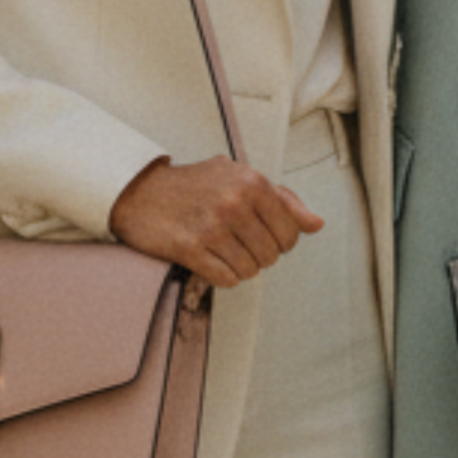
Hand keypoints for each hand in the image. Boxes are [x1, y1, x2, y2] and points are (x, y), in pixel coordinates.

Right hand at [106, 156, 324, 288]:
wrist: (141, 191)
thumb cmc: (196, 184)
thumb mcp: (240, 178)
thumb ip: (283, 200)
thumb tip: (316, 224)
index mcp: (252, 182)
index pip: (290, 233)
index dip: (281, 241)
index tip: (264, 236)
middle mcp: (234, 203)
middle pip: (271, 255)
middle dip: (259, 256)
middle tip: (240, 243)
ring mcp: (211, 227)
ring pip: (250, 270)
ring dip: (240, 267)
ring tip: (224, 251)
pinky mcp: (189, 249)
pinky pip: (226, 279)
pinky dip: (223, 276)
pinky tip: (211, 261)